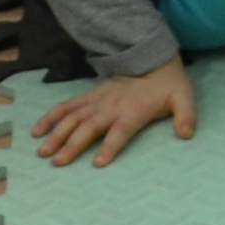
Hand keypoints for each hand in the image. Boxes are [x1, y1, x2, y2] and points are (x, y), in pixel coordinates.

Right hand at [31, 59, 195, 167]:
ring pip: (73, 118)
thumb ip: (186, 117)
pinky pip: (66, 106)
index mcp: (133, 112)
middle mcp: (111, 107)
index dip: (110, 146)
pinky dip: (50, 117)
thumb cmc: (169, 86)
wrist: (153, 61)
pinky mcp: (88, 97)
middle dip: (72, 145)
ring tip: (42, 152)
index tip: (98, 163)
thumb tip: (187, 134)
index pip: (120, 132)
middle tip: (57, 162)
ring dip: (56, 134)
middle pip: (89, 127)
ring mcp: (97, 101)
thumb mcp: (184, 99)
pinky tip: (37, 130)